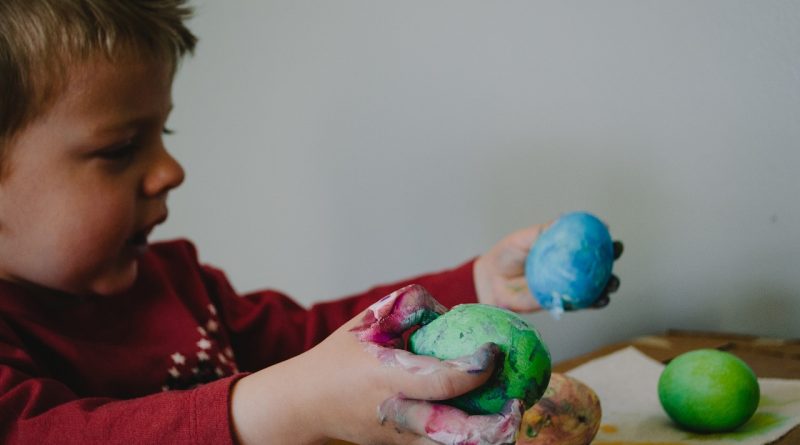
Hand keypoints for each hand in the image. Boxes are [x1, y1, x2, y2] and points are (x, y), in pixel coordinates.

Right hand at [231, 284, 522, 444]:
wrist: (305, 405)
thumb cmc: (338, 358)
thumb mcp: (368, 323)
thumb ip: (409, 309)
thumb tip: (451, 311)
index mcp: (387, 379)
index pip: (441, 381)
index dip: (474, 369)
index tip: (493, 350)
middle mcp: (398, 414)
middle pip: (454, 432)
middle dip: (493, 425)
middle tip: (518, 404)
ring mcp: (402, 438)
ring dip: (487, 436)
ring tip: (512, 416)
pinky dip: (469, 438)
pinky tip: (490, 422)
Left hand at [473, 223, 622, 312]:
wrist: (492, 279)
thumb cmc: (508, 254)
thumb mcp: (525, 238)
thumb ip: (544, 231)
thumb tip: (564, 219)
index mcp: (562, 250)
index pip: (588, 244)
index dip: (602, 240)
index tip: (610, 234)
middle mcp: (568, 268)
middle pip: (597, 265)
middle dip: (611, 262)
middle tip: (615, 256)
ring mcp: (565, 286)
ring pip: (594, 287)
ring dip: (608, 285)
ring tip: (612, 283)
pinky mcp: (560, 302)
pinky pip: (580, 303)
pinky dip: (592, 303)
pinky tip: (600, 300)